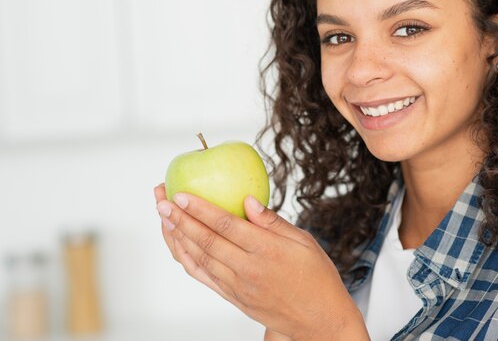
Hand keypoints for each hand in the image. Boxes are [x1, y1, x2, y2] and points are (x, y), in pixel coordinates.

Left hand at [153, 184, 368, 339]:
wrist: (320, 320)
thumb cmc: (317, 277)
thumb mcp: (304, 241)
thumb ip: (272, 221)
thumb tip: (247, 199)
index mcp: (266, 250)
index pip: (225, 225)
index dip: (200, 209)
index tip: (182, 194)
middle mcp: (248, 269)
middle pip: (205, 240)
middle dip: (179, 219)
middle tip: (161, 200)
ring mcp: (238, 287)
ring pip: (200, 259)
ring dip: (178, 237)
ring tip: (164, 218)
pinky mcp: (234, 298)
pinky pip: (204, 277)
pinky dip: (187, 260)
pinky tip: (178, 246)